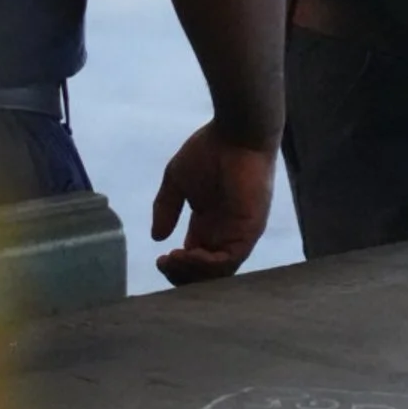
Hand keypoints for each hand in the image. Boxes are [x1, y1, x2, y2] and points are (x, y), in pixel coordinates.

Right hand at [151, 123, 276, 285]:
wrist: (237, 132)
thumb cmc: (210, 149)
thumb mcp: (177, 180)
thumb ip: (167, 208)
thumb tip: (157, 237)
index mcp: (209, 223)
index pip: (195, 260)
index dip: (177, 267)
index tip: (160, 259)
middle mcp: (224, 232)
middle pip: (206, 273)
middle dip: (183, 276)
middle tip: (166, 264)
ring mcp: (238, 233)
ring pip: (218, 272)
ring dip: (193, 272)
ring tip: (175, 258)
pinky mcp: (250, 229)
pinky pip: (230, 259)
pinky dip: (208, 264)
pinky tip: (189, 253)